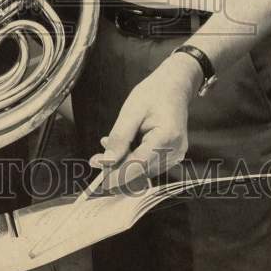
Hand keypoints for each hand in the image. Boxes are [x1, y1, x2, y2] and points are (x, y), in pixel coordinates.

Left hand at [89, 52, 202, 190]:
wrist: (174, 86)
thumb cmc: (153, 94)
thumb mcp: (131, 110)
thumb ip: (120, 137)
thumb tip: (107, 161)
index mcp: (166, 137)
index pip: (139, 165)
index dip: (119, 176)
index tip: (102, 184)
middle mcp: (175, 151)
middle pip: (141, 170)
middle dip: (117, 169)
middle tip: (95, 161)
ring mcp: (175, 155)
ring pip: (143, 170)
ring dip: (123, 164)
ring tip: (105, 151)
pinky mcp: (171, 156)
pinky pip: (148, 164)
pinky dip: (132, 160)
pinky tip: (120, 149)